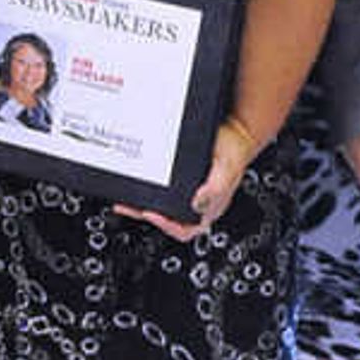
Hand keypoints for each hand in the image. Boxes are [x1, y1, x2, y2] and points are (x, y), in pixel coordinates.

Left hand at [122, 118, 253, 241]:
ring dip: (142, 203)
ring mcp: (188, 190)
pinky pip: (162, 188)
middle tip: (126, 206)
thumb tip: (196, 203)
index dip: (166, 226)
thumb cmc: (235, 150)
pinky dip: (148, 188)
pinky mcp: (180, 178)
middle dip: (144, 214)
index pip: (186, 229)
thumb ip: (215, 188)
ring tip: (124, 198)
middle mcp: (196, 202)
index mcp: (209, 207)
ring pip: (162, 204)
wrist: (235, 130)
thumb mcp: (227, 170)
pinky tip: (138, 182)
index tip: (149, 214)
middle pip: (168, 218)